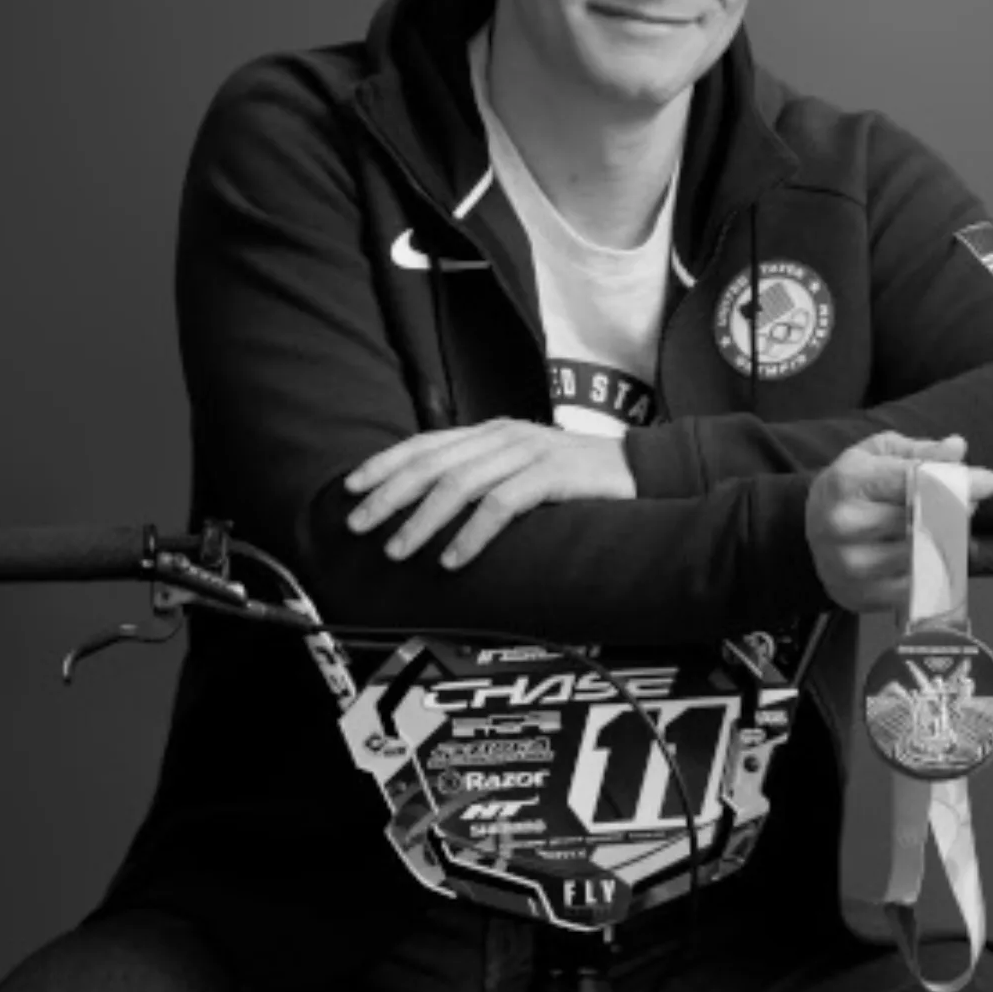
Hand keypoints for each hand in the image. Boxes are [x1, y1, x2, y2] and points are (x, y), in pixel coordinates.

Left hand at [344, 419, 635, 568]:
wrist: (642, 472)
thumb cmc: (579, 479)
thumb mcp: (523, 469)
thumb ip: (483, 477)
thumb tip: (429, 503)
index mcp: (491, 432)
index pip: (425, 443)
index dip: (384, 464)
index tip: (350, 489)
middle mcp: (503, 436)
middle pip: (433, 463)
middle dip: (389, 496)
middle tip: (360, 526)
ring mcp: (529, 452)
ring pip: (460, 484)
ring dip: (422, 521)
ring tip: (398, 551)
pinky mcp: (553, 475)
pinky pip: (502, 504)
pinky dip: (472, 534)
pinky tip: (454, 559)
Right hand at [805, 431, 992, 615]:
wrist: (810, 529)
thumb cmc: (851, 488)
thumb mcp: (876, 455)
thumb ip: (919, 451)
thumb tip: (957, 449)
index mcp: (847, 481)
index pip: (914, 481)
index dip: (957, 481)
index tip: (988, 481)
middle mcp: (844, 523)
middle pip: (924, 520)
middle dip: (958, 510)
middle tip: (969, 504)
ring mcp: (851, 564)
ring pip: (925, 556)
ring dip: (950, 543)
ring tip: (948, 529)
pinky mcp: (859, 594)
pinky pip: (917, 587)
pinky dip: (933, 572)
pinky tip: (929, 558)